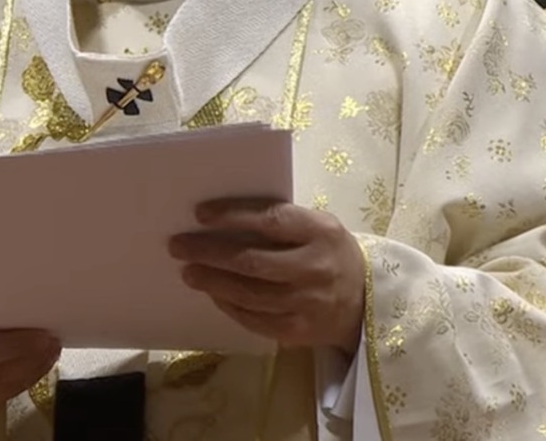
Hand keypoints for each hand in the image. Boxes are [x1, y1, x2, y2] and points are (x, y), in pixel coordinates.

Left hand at [169, 199, 365, 355]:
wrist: (366, 300)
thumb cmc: (330, 253)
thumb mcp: (319, 226)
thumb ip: (282, 221)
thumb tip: (224, 217)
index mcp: (321, 231)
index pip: (271, 220)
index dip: (233, 216)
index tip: (201, 214)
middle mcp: (315, 268)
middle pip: (253, 261)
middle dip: (210, 253)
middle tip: (179, 246)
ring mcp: (307, 303)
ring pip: (250, 294)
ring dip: (213, 282)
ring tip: (188, 272)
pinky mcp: (299, 331)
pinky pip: (255, 320)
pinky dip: (229, 306)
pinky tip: (213, 293)